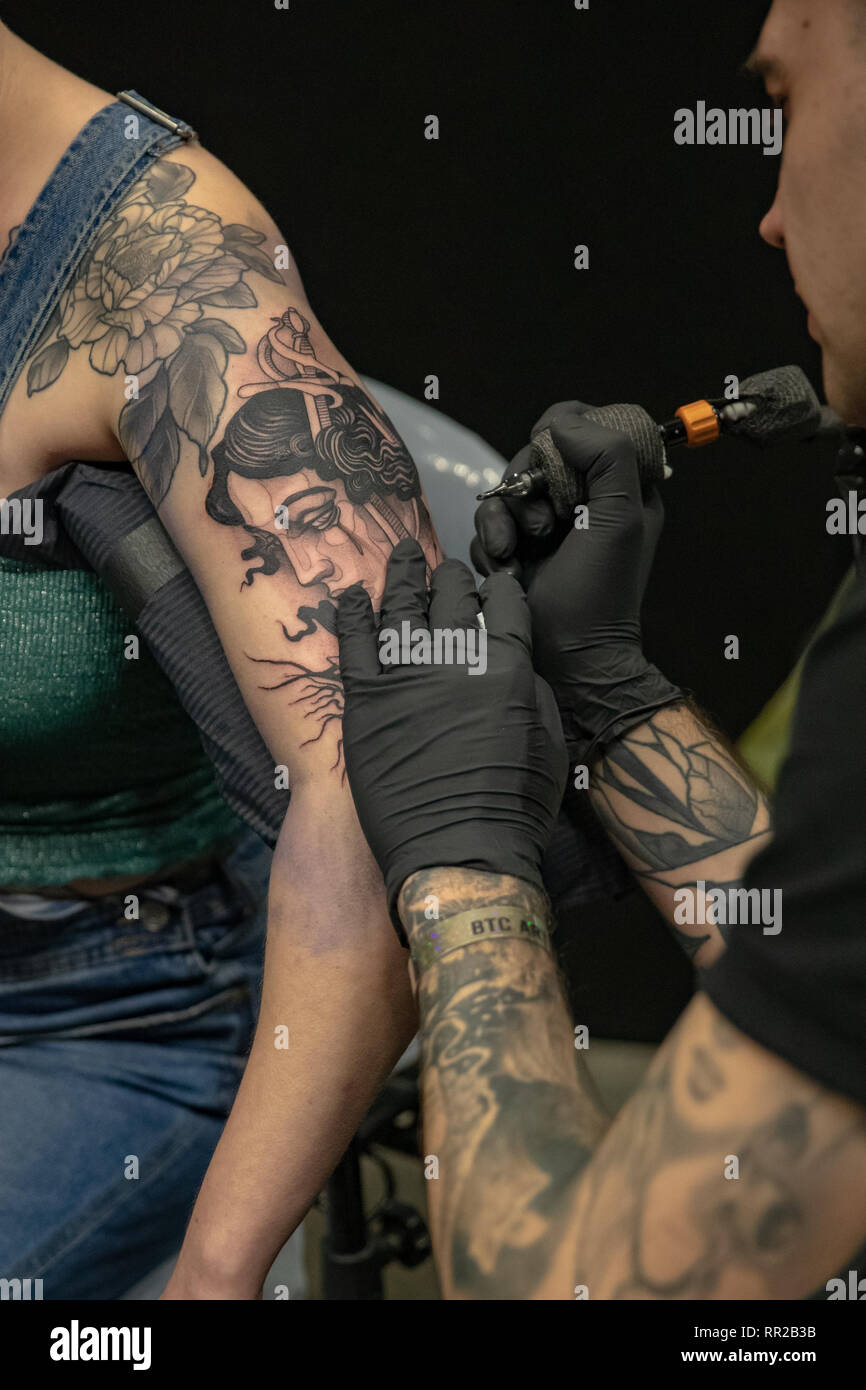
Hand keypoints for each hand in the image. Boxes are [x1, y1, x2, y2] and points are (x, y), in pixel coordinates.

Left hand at [336, 539, 567, 937]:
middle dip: (452, 578)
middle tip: (446, 571)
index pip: (504, 604)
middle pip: (452, 596)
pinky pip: (354, 645)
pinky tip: (350, 596)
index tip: (493, 587)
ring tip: (403, 554)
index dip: (499, 589)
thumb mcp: (549, 743)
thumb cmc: (513, 809)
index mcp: (508, 668)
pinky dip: (352, 615)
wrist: (459, 854)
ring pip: (401, 607)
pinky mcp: (365, 702)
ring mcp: (406, 677)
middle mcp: (456, 660)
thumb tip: (514, 665)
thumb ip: (532, 692)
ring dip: (403, 576)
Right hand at [473, 402, 682, 760]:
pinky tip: (503, 568)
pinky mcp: (518, 548)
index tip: (554, 464)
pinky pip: (490, 522)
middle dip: (526, 486)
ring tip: (512, 554)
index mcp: (621, 485)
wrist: (569, 661)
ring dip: (502, 518)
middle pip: (536, 454)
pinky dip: (490, 542)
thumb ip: (606, 455)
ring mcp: (548, 524)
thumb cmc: (601, 596)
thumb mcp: (619, 518)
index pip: (587, 426)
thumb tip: (561, 423)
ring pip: (506, 489)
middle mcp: (584, 499)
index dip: (564, 435)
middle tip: (539, 526)